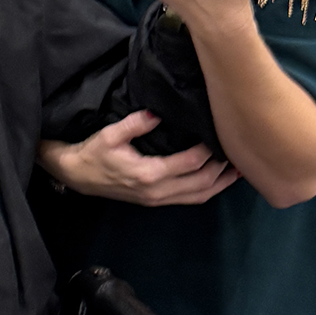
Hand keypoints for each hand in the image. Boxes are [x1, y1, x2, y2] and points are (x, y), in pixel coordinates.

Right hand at [39, 111, 237, 204]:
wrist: (76, 175)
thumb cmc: (92, 153)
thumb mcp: (109, 134)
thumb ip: (135, 124)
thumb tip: (157, 113)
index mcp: (149, 174)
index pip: (191, 163)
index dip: (209, 150)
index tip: (219, 133)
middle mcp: (157, 191)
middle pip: (203, 182)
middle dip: (222, 167)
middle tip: (238, 150)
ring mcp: (158, 199)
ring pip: (200, 195)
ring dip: (221, 183)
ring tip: (239, 169)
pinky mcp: (156, 201)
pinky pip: (191, 199)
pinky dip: (209, 190)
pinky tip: (219, 179)